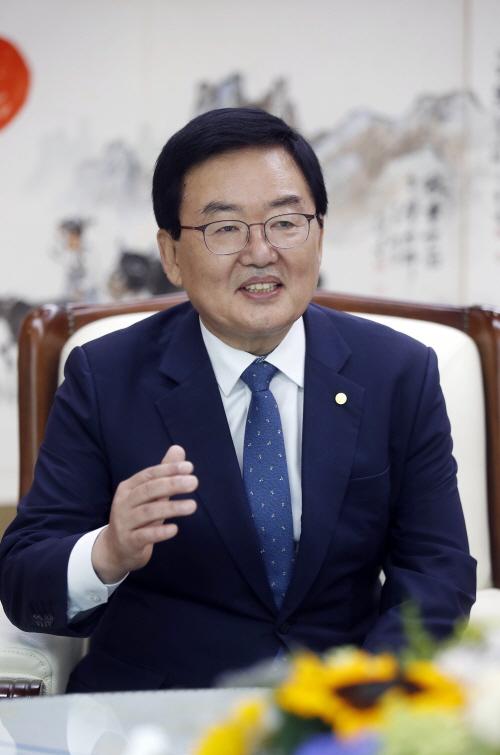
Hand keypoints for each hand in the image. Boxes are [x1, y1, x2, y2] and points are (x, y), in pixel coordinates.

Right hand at [92, 445, 197, 583]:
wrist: (116, 549)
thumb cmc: (138, 517)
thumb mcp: (150, 495)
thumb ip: (164, 474)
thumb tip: (178, 448)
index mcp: (128, 488)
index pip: (149, 474)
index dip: (169, 470)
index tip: (190, 467)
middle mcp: (123, 503)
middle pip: (148, 490)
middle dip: (172, 484)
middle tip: (194, 482)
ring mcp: (124, 522)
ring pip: (148, 512)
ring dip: (171, 508)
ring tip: (192, 506)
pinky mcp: (128, 542)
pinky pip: (144, 535)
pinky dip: (159, 532)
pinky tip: (175, 529)